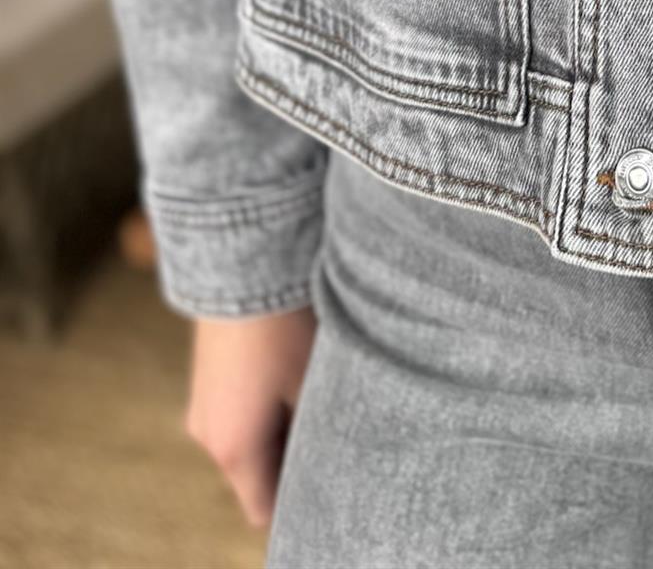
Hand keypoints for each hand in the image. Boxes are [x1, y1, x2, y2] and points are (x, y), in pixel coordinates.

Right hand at [185, 306, 316, 527]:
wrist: (241, 263)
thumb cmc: (286, 327)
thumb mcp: (313, 385)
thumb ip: (316, 435)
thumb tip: (328, 460)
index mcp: (235, 450)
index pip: (265, 508)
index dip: (299, 500)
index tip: (330, 479)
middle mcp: (208, 437)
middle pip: (256, 476)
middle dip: (292, 460)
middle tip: (331, 428)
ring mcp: (202, 407)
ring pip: (248, 442)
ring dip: (279, 429)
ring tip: (313, 391)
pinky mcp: (205, 381)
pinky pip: (237, 414)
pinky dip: (263, 407)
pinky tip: (290, 372)